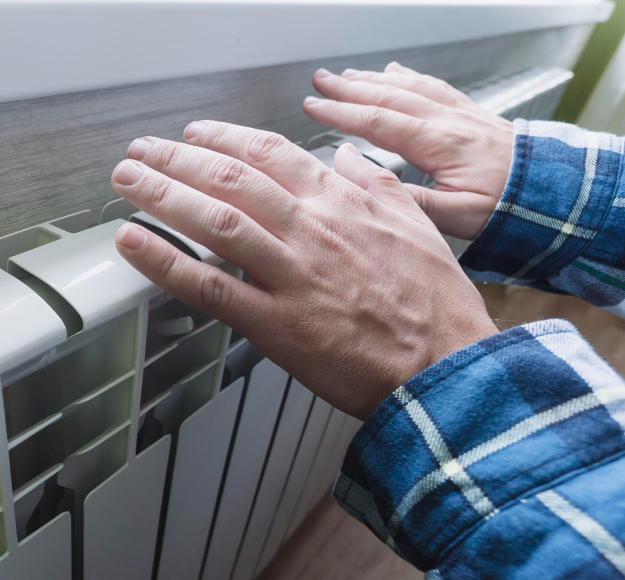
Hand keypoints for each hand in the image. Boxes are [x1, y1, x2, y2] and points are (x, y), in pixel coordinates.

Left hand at [111, 122, 497, 416]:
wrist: (443, 368)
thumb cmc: (434, 306)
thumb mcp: (419, 228)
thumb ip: (378, 186)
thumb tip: (348, 158)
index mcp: (342, 204)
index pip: (271, 155)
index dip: (224, 140)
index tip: (193, 134)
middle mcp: (310, 230)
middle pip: (231, 179)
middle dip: (177, 159)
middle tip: (141, 151)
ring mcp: (290, 275)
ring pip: (215, 221)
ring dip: (162, 195)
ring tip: (126, 180)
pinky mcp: (275, 323)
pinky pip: (209, 286)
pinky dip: (165, 261)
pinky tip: (132, 243)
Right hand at [303, 62, 513, 240]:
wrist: (555, 192)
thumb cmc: (508, 207)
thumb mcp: (456, 217)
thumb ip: (411, 202)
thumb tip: (369, 189)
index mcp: (439, 145)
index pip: (378, 122)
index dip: (341, 113)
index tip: (313, 107)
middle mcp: (448, 121)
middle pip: (388, 96)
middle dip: (349, 87)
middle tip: (319, 81)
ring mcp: (461, 114)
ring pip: (409, 87)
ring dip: (373, 79)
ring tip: (347, 75)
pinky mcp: (472, 114)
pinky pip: (435, 86)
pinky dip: (410, 77)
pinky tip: (397, 72)